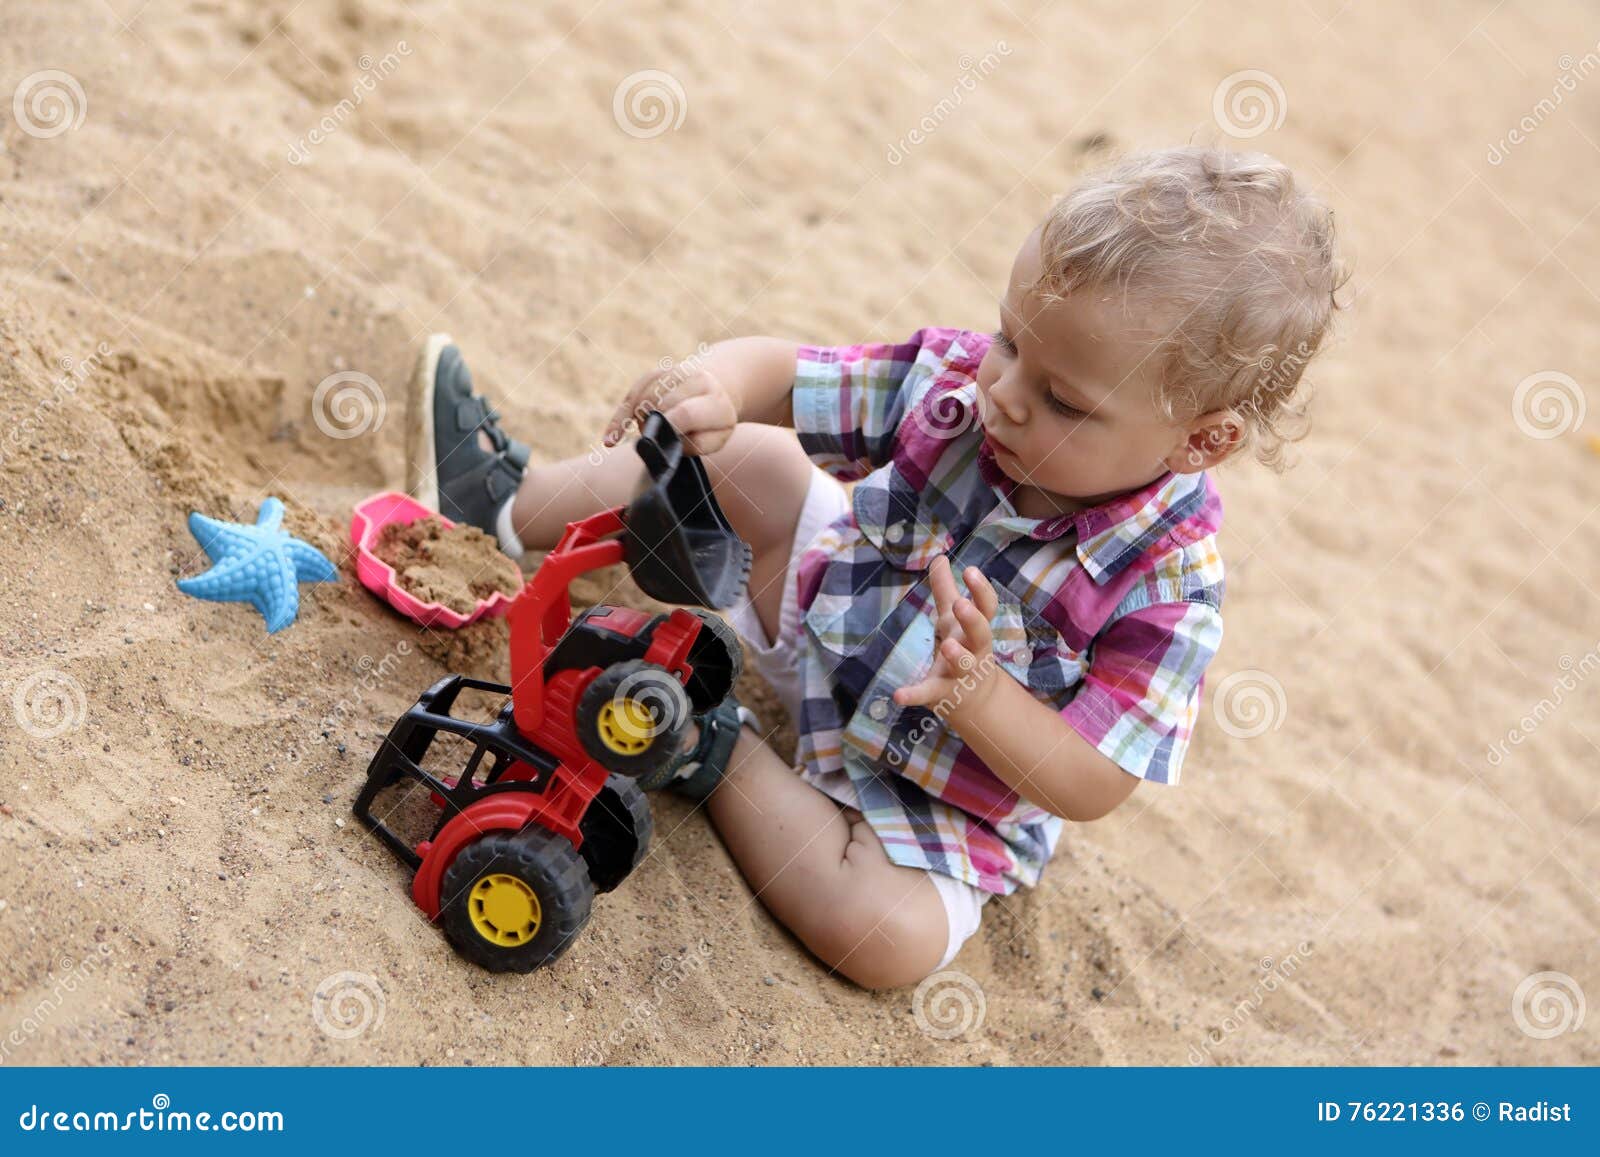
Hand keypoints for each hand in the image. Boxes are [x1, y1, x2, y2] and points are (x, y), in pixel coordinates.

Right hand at [602, 353, 740, 456]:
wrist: (719, 386)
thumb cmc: (714, 422)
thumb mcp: (716, 439)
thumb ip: (696, 444)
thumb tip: (667, 443)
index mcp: (714, 400)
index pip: (685, 413)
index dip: (667, 428)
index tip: (657, 441)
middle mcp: (695, 379)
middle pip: (661, 404)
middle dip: (653, 425)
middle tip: (658, 439)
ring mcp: (673, 372)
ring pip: (644, 398)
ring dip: (640, 420)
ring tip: (650, 431)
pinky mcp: (654, 373)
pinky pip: (631, 394)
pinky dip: (620, 417)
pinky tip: (610, 439)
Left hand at [892, 555, 1001, 721]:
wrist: (973, 696)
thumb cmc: (963, 646)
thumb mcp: (951, 617)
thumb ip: (944, 588)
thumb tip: (939, 557)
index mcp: (976, 629)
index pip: (986, 607)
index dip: (981, 590)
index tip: (970, 570)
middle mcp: (974, 650)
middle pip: (981, 634)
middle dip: (972, 620)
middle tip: (961, 604)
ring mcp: (959, 674)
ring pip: (963, 665)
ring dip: (956, 655)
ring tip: (947, 645)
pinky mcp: (940, 692)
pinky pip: (929, 693)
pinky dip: (914, 695)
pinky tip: (898, 695)